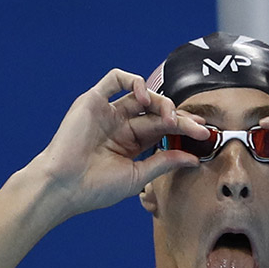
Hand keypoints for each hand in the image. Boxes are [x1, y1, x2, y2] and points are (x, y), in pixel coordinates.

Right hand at [29, 68, 209, 216]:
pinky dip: (134, 82)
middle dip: (179, 117)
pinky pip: (115, 79)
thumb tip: (193, 158)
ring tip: (170, 118)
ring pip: (142, 95)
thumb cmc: (95, 188)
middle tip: (197, 127)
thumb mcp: (138, 175)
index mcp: (131, 143)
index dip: (184, 128)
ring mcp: (107, 112)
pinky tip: (145, 96)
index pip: (163, 129)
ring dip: (161, 102)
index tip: (204, 133)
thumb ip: (164, 162)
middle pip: (157, 112)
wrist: (64, 186)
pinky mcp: (93, 101)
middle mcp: (120, 125)